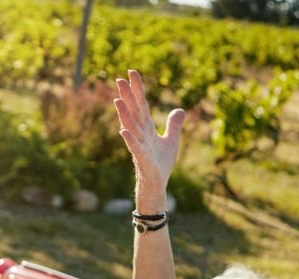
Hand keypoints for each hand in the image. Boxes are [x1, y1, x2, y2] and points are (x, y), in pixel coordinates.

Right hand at [114, 70, 184, 194]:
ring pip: (131, 127)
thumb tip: (180, 110)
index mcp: (147, 129)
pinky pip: (135, 148)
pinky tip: (124, 131)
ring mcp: (140, 146)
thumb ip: (173, 125)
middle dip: (127, 96)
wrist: (157, 185)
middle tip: (119, 78)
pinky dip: (130, 139)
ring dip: (125, 114)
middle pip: (134, 112)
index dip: (137, 89)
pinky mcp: (142, 159)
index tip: (132, 72)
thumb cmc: (160, 164)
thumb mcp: (171, 141)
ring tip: (118, 100)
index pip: (141, 105)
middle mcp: (141, 135)